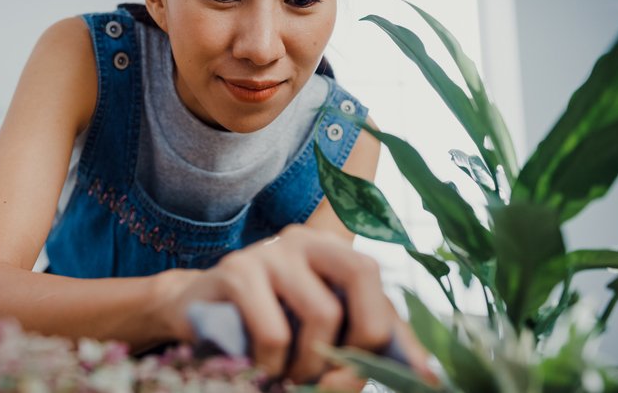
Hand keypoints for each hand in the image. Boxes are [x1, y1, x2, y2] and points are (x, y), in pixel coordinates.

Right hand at [156, 224, 434, 385]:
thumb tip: (425, 375)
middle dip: (361, 339)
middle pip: (362, 274)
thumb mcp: (315, 329)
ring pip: (321, 313)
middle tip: (335, 376)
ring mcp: (268, 251)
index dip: (402, 331)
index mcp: (328, 248)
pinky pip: (275, 333)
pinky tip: (261, 366)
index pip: (377, 278)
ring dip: (310, 364)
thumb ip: (362, 341)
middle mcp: (302, 239)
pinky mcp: (235, 273)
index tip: (421, 378)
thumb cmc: (263, 322)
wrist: (192, 310)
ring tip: (291, 375)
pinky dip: (274, 365)